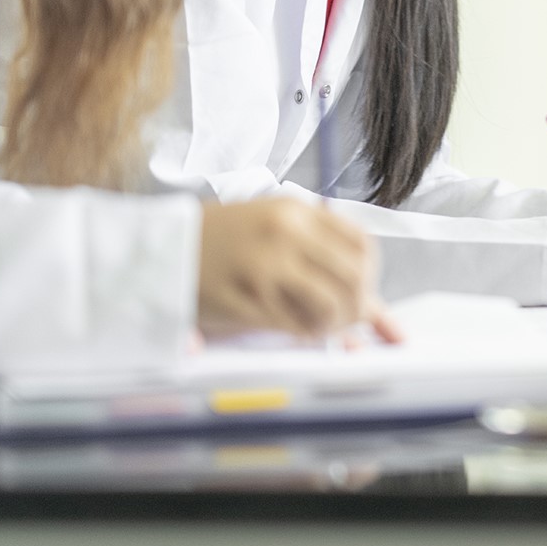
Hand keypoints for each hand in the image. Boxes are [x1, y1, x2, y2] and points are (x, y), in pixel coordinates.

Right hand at [196, 198, 382, 338]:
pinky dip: (303, 334)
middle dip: (359, 307)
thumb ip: (324, 255)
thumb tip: (379, 310)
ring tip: (320, 327)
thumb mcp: (276, 229)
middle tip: (347, 320)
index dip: (370, 275)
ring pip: (329, 304)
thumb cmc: (227, 238)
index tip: (362, 290)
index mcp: (297, 211)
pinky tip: (295, 330)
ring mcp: (263, 266)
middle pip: (354, 277)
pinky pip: (292, 325)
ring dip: (333, 325)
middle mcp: (285, 234)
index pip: (362, 245)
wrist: (167, 246)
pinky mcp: (243, 297)